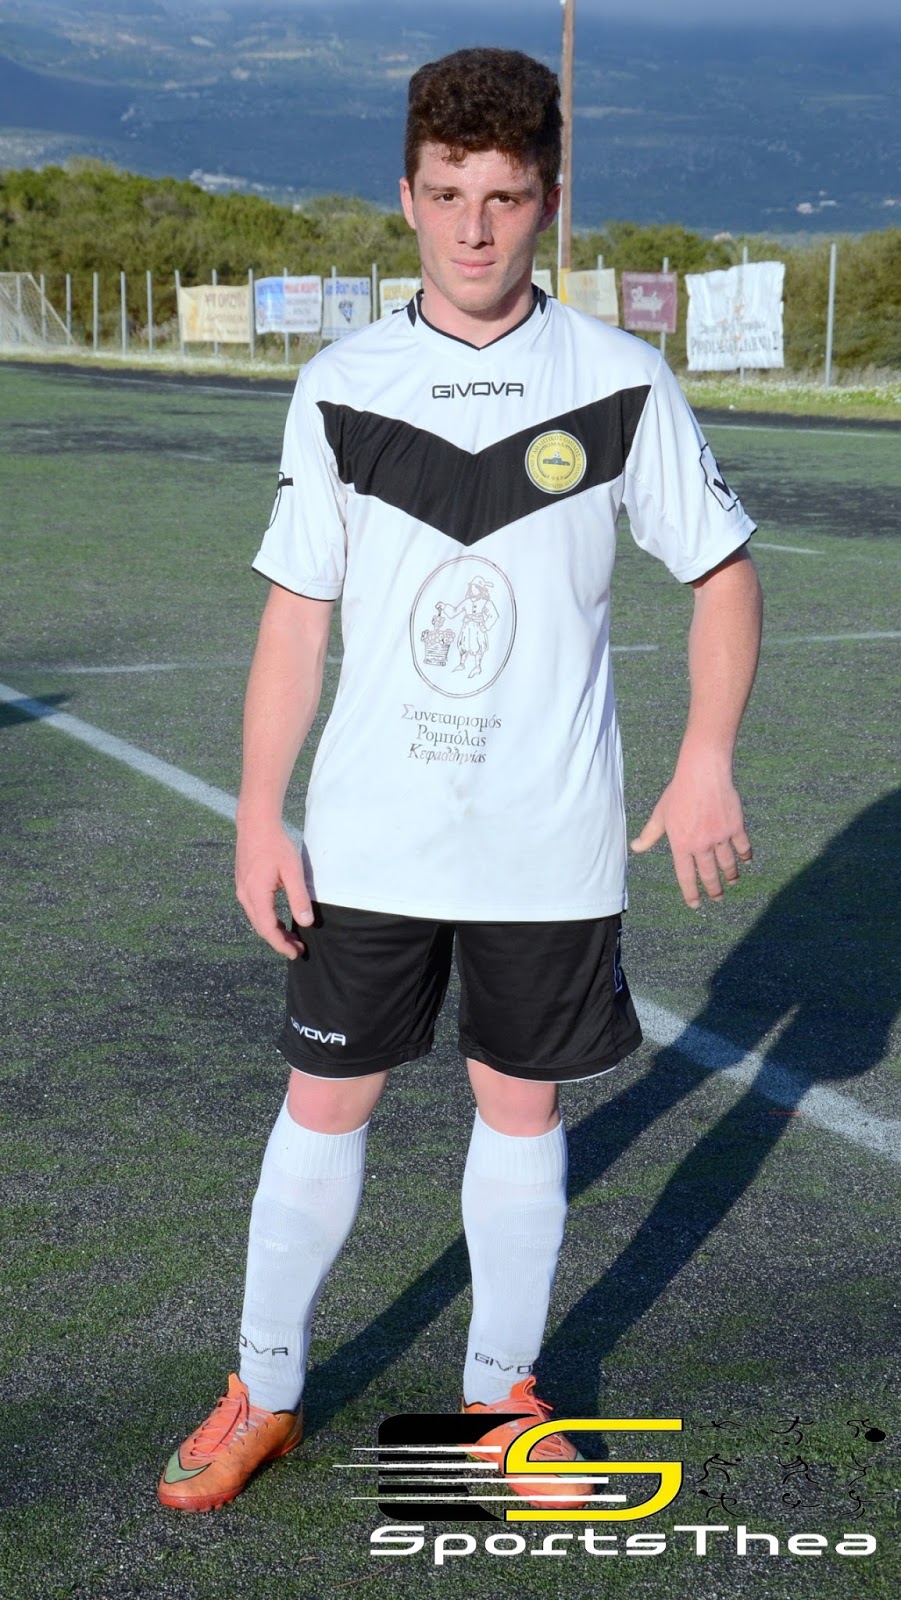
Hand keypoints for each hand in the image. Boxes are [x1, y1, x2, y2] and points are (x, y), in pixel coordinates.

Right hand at [235, 818, 312, 956]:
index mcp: (256, 895)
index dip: (281, 945)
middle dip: (279, 941)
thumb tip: (306, 922)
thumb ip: (299, 898)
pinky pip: (255, 910)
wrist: (255, 824)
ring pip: (257, 919)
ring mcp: (242, 890)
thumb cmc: (275, 845)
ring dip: (274, 931)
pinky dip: (268, 919)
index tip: (296, 954)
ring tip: (292, 937)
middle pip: (261, 928)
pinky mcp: (244, 885)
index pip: (268, 929)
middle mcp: (245, 896)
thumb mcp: (293, 871)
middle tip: (298, 949)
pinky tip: (280, 920)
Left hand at [630, 759, 751, 909]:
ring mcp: (720, 837)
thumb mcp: (660, 814)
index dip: (691, 892)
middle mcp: (701, 845)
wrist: (702, 773)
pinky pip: (743, 847)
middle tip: (717, 898)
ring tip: (732, 882)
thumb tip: (635, 847)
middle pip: (710, 875)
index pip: (686, 876)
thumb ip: (650, 834)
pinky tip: (745, 861)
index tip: (695, 904)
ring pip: (728, 864)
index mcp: (681, 844)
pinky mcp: (735, 827)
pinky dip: (745, 856)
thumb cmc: (678, 792)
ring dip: (730, 876)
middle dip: (714, 890)